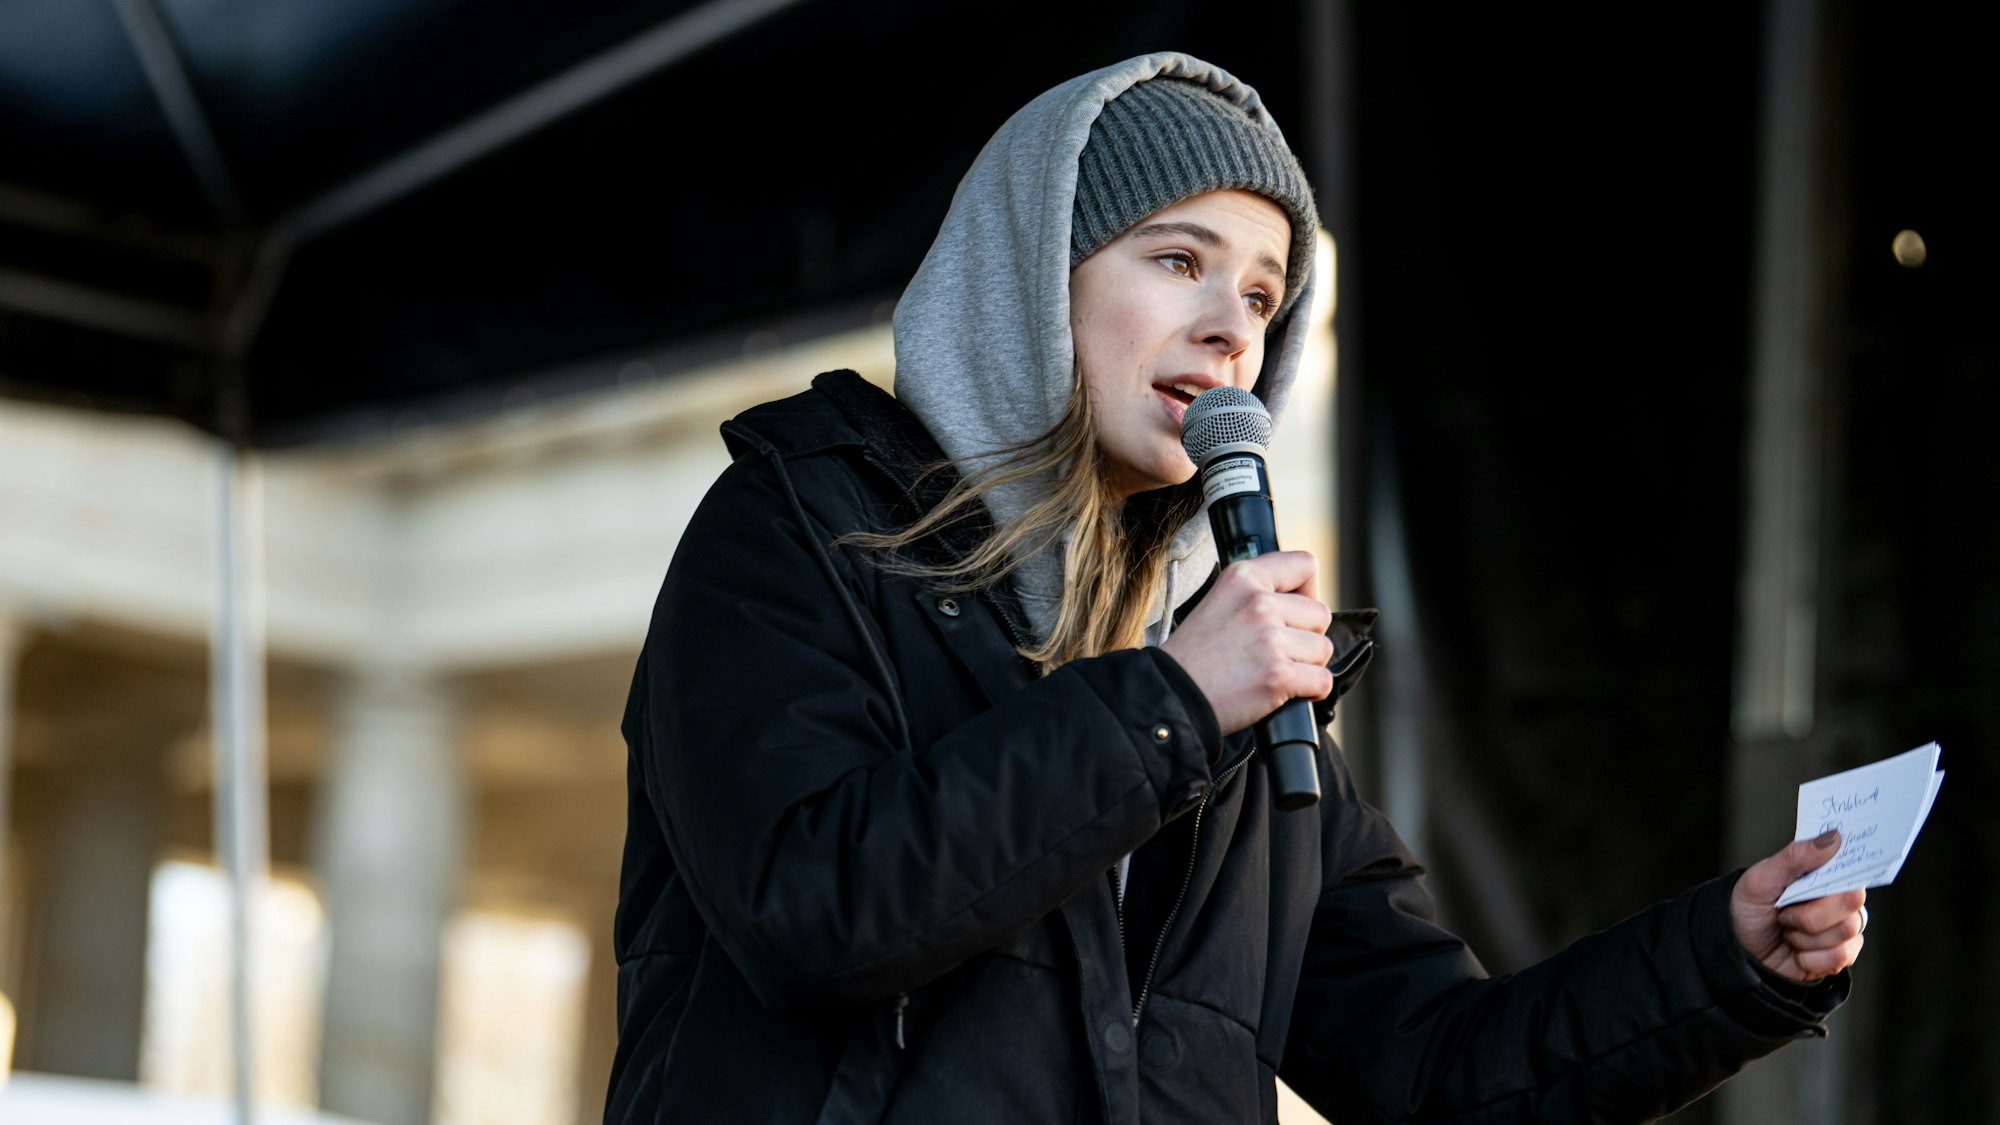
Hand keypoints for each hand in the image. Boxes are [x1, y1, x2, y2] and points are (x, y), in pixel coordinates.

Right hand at [1160, 552, 1333, 734]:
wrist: (1170, 696)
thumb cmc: (1193, 656)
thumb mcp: (1218, 601)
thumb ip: (1257, 593)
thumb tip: (1303, 599)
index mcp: (1243, 578)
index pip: (1304, 564)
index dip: (1308, 590)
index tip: (1296, 610)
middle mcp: (1259, 603)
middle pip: (1320, 614)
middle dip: (1306, 636)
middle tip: (1278, 650)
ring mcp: (1270, 639)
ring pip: (1322, 649)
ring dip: (1306, 666)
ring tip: (1273, 672)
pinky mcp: (1278, 675)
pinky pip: (1322, 680)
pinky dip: (1311, 691)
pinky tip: (1287, 691)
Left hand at [1729, 830, 1867, 982]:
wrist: (1737, 951)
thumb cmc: (1747, 910)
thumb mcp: (1761, 880)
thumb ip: (1794, 858)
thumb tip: (1832, 838)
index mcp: (1822, 875)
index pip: (1852, 868)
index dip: (1847, 873)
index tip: (1829, 881)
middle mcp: (1838, 900)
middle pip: (1850, 903)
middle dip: (1809, 915)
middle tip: (1784, 913)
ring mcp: (1841, 928)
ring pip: (1846, 932)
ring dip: (1806, 937)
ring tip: (1787, 931)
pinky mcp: (1840, 955)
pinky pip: (1840, 957)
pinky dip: (1810, 958)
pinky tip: (1796, 951)